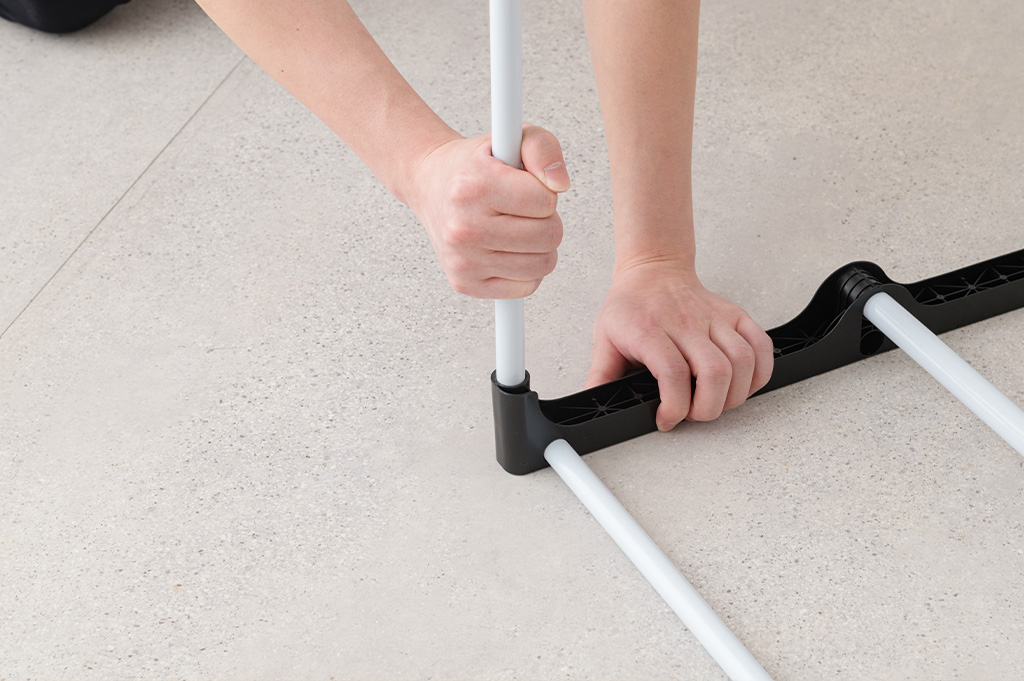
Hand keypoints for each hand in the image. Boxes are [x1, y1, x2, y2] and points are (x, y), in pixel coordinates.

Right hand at [409, 125, 570, 298]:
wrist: (430, 184)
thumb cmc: (475, 165)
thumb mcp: (511, 139)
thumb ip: (543, 149)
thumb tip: (560, 184)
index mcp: (474, 186)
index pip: (546, 200)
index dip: (543, 192)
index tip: (523, 187)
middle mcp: (464, 227)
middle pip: (549, 236)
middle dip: (545, 220)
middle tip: (521, 209)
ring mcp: (463, 260)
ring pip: (542, 264)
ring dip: (538, 246)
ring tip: (515, 228)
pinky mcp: (465, 283)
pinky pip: (526, 286)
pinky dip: (526, 270)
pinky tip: (507, 250)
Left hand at [587, 257, 773, 429]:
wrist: (653, 270)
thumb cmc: (631, 306)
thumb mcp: (604, 339)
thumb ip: (600, 375)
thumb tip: (593, 404)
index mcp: (650, 330)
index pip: (673, 373)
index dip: (675, 406)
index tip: (667, 420)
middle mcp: (686, 323)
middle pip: (714, 373)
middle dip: (708, 408)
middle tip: (694, 414)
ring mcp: (714, 318)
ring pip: (742, 362)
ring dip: (734, 395)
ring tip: (716, 403)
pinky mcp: (735, 315)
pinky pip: (761, 345)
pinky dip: (760, 372)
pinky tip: (743, 385)